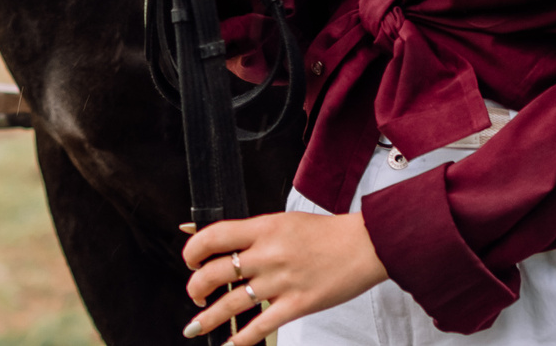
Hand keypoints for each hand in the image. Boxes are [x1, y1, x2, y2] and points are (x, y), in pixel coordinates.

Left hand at [181, 211, 387, 342]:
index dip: (193, 250)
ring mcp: (281, 282)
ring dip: (208, 318)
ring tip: (195, 326)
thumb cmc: (326, 233)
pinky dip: (240, 340)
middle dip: (195, 288)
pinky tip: (229, 345)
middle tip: (196, 295)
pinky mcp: (297, 304)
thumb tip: (223, 243)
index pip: (214, 236)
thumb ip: (255, 234)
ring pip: (231, 304)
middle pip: (214, 273)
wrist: (365, 245)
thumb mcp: (285, 222)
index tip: (190, 260)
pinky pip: (260, 327)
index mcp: (265, 228)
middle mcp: (268, 254)